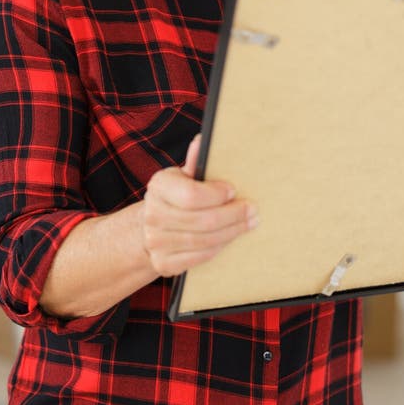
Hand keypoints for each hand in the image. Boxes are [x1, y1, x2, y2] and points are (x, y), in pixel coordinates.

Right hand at [141, 134, 257, 277]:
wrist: (150, 227)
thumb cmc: (176, 196)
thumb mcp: (183, 176)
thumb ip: (195, 162)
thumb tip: (203, 140)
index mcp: (159, 186)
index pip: (191, 195)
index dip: (216, 195)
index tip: (234, 191)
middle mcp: (153, 214)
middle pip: (202, 220)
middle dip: (233, 215)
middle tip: (253, 210)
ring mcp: (156, 242)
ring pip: (203, 240)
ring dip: (231, 232)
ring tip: (249, 223)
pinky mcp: (163, 263)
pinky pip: (199, 258)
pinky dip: (219, 247)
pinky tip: (231, 237)